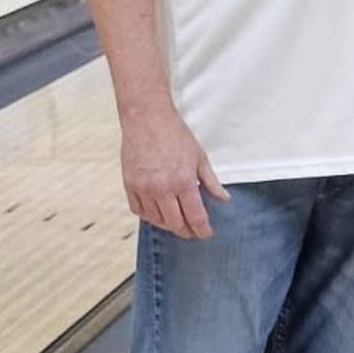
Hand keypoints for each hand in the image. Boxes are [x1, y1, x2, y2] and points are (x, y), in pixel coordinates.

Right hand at [121, 102, 228, 238]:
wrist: (147, 118)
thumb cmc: (175, 135)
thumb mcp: (200, 157)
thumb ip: (211, 182)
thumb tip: (224, 199)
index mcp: (183, 182)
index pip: (195, 217)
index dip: (202, 230)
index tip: (206, 234)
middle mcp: (162, 189)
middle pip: (175, 223)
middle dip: (186, 231)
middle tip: (193, 232)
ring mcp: (143, 188)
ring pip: (156, 220)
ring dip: (168, 224)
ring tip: (177, 222)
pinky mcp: (129, 185)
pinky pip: (138, 210)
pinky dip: (149, 215)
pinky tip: (157, 213)